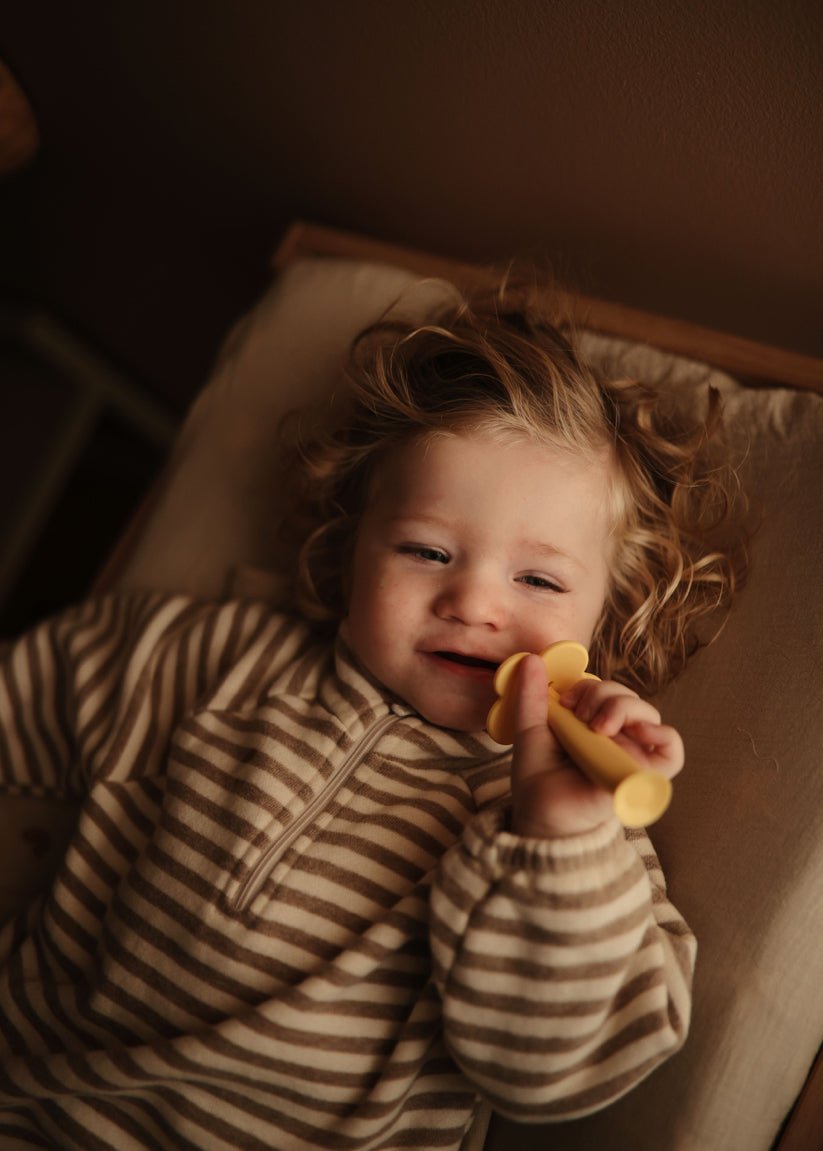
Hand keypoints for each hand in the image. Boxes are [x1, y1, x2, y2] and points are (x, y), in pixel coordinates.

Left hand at [510, 655, 683, 837]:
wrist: (542, 816)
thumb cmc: (539, 780)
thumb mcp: (531, 731)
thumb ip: (532, 697)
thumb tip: (530, 659)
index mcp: (592, 723)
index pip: (607, 690)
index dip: (590, 686)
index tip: (566, 700)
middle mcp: (617, 736)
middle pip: (628, 697)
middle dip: (604, 693)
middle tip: (581, 714)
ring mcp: (633, 754)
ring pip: (648, 714)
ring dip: (623, 708)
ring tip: (598, 726)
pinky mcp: (648, 774)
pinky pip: (672, 748)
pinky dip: (660, 732)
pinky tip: (634, 733)